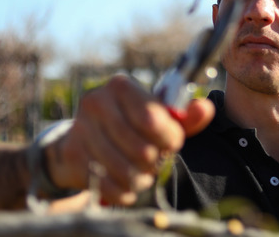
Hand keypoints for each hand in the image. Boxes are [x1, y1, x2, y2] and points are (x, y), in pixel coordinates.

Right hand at [44, 75, 214, 204]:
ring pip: (126, 171)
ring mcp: (81, 129)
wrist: (85, 136)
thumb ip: (186, 116)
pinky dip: (124, 192)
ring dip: (141, 178)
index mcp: (121, 86)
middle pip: (141, 150)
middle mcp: (97, 102)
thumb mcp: (160, 116)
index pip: (152, 119)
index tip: (172, 143)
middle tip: (155, 160)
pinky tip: (128, 185)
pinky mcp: (72, 155)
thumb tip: (205, 109)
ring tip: (143, 173)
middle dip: (156, 161)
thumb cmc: (132, 123)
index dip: (170, 139)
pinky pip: (108, 185)